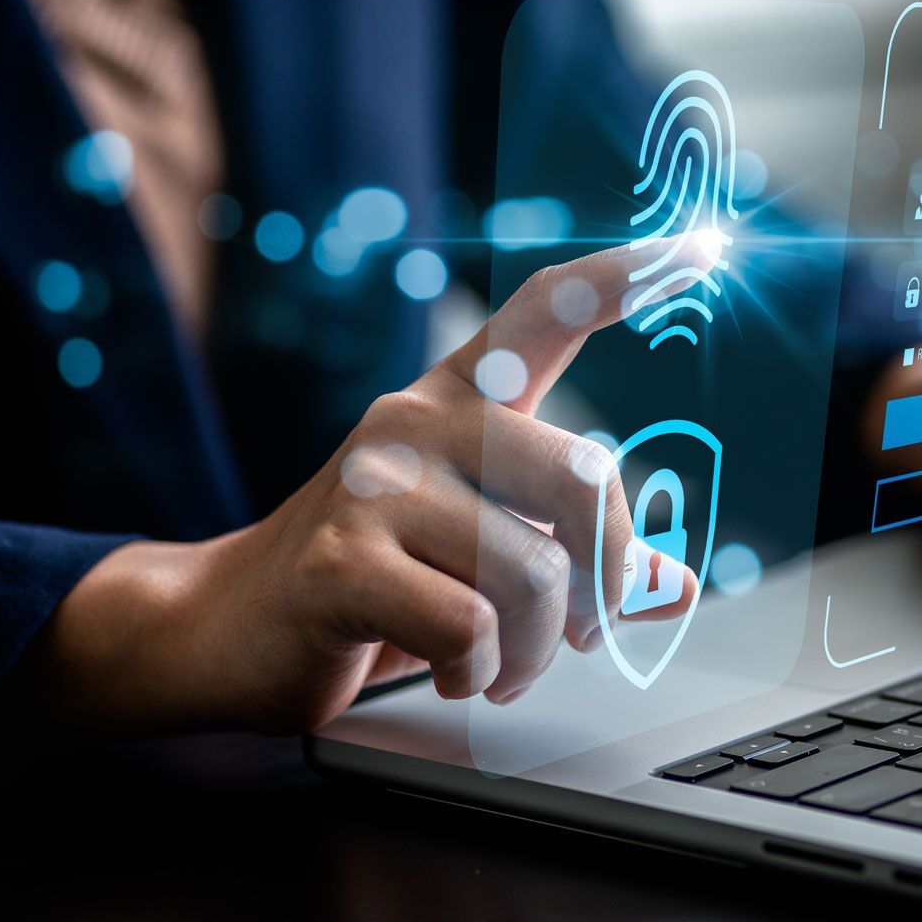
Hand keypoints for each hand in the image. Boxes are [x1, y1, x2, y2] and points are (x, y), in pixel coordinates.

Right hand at [40, 233, 721, 733]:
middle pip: (581, 475)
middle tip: (576, 637)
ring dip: (530, 652)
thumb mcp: (481, 561)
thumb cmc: (371, 589)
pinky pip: (470, 626)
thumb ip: (576, 559)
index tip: (698, 246)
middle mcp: (414, 422)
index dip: (621, 276)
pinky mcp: (341, 561)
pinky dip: (477, 672)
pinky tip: (448, 674)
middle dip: (603, 579)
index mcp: (453, 402)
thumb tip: (675, 586)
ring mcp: (372, 487)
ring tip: (495, 669)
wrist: (222, 628)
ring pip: (531, 575)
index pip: (543, 313)